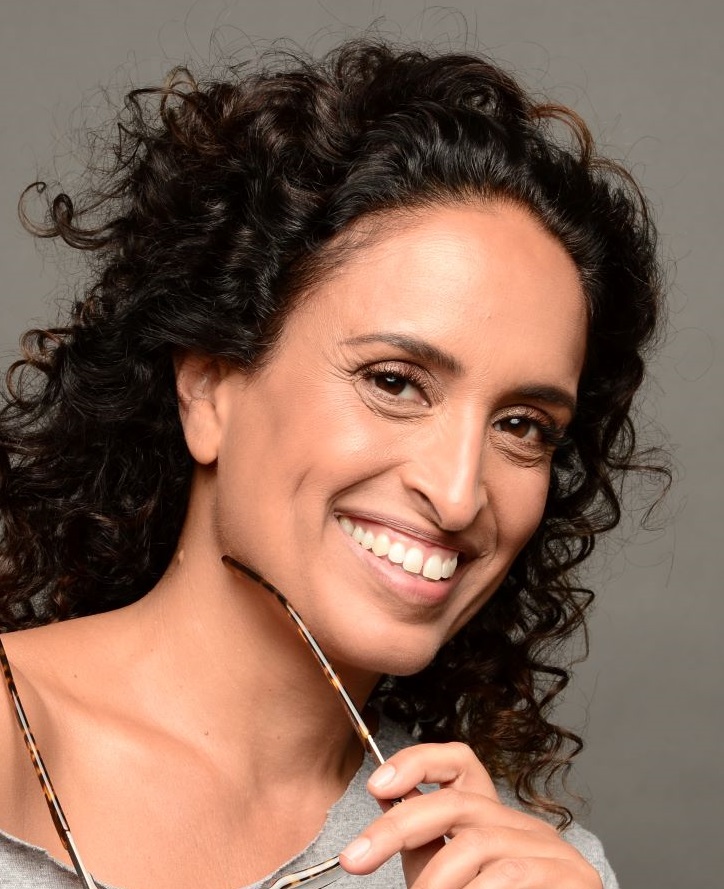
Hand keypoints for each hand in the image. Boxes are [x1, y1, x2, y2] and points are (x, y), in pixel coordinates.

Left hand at [339, 742, 602, 887]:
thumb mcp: (447, 879)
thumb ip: (422, 844)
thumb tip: (385, 797)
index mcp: (494, 820)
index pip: (460, 762)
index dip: (416, 762)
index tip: (376, 785)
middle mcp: (524, 825)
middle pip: (455, 803)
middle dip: (397, 829)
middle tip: (355, 860)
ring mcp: (551, 850)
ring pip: (477, 845)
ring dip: (436, 880)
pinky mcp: (573, 877)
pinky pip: (510, 876)